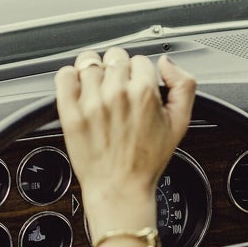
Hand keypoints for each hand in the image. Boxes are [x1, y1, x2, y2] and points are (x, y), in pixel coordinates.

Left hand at [55, 48, 195, 239]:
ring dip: (94, 73)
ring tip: (98, 92)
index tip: (136, 88)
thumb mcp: (180, 123)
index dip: (140, 73)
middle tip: (118, 92)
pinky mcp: (69, 112)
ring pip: (89, 63)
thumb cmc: (146, 161)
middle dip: (118, 72)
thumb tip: (167, 63)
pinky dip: (69, 77)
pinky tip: (78, 90)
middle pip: (115, 57)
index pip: (140, 60)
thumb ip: (184, 85)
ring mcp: (90, 102)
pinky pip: (64, 76)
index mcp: (144, 93)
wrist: (119, 188)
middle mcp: (116, 93)